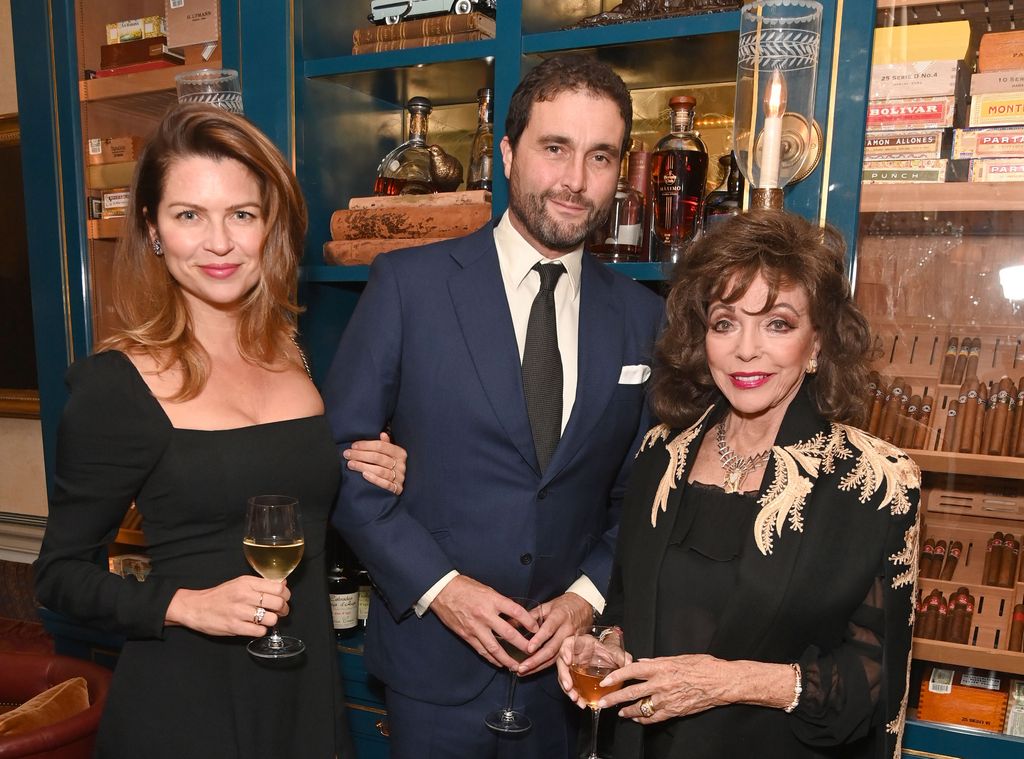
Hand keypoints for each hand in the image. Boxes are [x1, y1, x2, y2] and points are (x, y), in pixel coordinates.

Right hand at [164, 576, 290, 637]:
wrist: (196, 607)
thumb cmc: (220, 595)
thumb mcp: (240, 583)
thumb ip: (261, 584)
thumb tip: (283, 584)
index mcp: (247, 582)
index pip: (278, 588)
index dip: (286, 595)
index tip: (284, 599)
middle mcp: (244, 595)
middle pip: (278, 603)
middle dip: (283, 609)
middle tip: (280, 612)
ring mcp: (239, 612)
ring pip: (271, 619)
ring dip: (272, 621)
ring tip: (266, 620)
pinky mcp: (234, 627)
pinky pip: (259, 631)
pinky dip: (261, 630)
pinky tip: (256, 627)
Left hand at [344, 431, 406, 494]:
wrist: (403, 485)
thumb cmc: (392, 466)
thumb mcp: (391, 454)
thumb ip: (386, 445)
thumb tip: (382, 434)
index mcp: (400, 453)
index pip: (381, 446)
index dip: (366, 445)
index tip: (353, 446)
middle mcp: (401, 464)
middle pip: (378, 458)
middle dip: (360, 455)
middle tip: (347, 454)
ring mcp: (399, 477)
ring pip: (380, 470)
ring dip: (363, 466)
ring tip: (350, 464)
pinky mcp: (397, 489)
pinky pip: (385, 484)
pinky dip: (374, 479)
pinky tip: (364, 475)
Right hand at [429, 576, 538, 669]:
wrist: (442, 591)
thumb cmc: (465, 587)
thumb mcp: (487, 590)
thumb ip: (500, 603)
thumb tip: (515, 616)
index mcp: (492, 600)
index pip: (516, 612)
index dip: (529, 621)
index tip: (536, 629)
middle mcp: (485, 615)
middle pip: (508, 633)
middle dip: (522, 645)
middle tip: (533, 652)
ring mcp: (475, 627)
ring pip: (495, 648)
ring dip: (507, 659)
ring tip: (517, 666)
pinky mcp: (467, 635)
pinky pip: (482, 650)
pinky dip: (491, 658)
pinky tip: (499, 663)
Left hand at [518, 592, 592, 674]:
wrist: (584, 606)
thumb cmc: (563, 606)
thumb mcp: (548, 606)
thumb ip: (531, 615)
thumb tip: (511, 622)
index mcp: (559, 617)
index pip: (549, 629)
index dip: (539, 640)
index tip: (528, 649)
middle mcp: (566, 630)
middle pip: (552, 648)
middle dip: (536, 660)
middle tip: (521, 668)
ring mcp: (571, 642)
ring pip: (555, 658)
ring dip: (539, 667)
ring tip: (523, 672)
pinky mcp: (572, 650)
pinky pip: (559, 660)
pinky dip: (545, 666)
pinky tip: (533, 671)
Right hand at [557, 629, 631, 709]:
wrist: (599, 656)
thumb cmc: (602, 650)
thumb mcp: (611, 650)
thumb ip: (620, 655)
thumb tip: (629, 662)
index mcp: (577, 645)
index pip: (566, 645)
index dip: (565, 652)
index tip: (568, 661)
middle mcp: (570, 656)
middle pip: (562, 665)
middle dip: (564, 677)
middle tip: (569, 686)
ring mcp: (570, 669)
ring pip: (564, 679)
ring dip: (569, 690)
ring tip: (576, 699)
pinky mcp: (573, 680)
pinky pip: (571, 688)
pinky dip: (576, 696)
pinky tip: (582, 703)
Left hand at [595, 654, 730, 723]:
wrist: (721, 682)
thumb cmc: (703, 666)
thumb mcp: (680, 657)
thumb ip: (658, 661)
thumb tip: (643, 662)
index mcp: (661, 667)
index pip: (632, 671)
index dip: (617, 676)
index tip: (606, 681)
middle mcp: (661, 684)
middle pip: (632, 692)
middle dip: (615, 699)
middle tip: (603, 703)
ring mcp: (667, 699)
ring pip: (641, 708)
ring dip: (628, 711)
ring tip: (619, 713)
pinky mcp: (674, 711)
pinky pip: (654, 718)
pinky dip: (644, 719)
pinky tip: (638, 719)